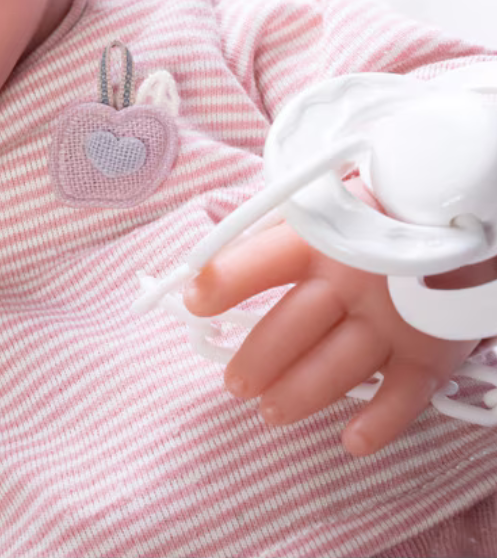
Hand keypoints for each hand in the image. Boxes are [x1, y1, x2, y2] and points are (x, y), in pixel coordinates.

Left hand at [184, 220, 478, 455]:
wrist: (457, 215)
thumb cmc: (374, 215)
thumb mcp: (325, 209)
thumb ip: (279, 237)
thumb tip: (212, 266)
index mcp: (321, 239)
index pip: (263, 260)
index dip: (226, 279)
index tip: (194, 301)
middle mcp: (354, 279)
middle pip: (294, 326)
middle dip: (259, 360)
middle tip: (235, 384)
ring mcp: (392, 317)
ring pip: (338, 366)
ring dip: (300, 394)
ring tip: (270, 413)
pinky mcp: (430, 349)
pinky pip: (404, 395)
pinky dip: (381, 423)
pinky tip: (352, 442)